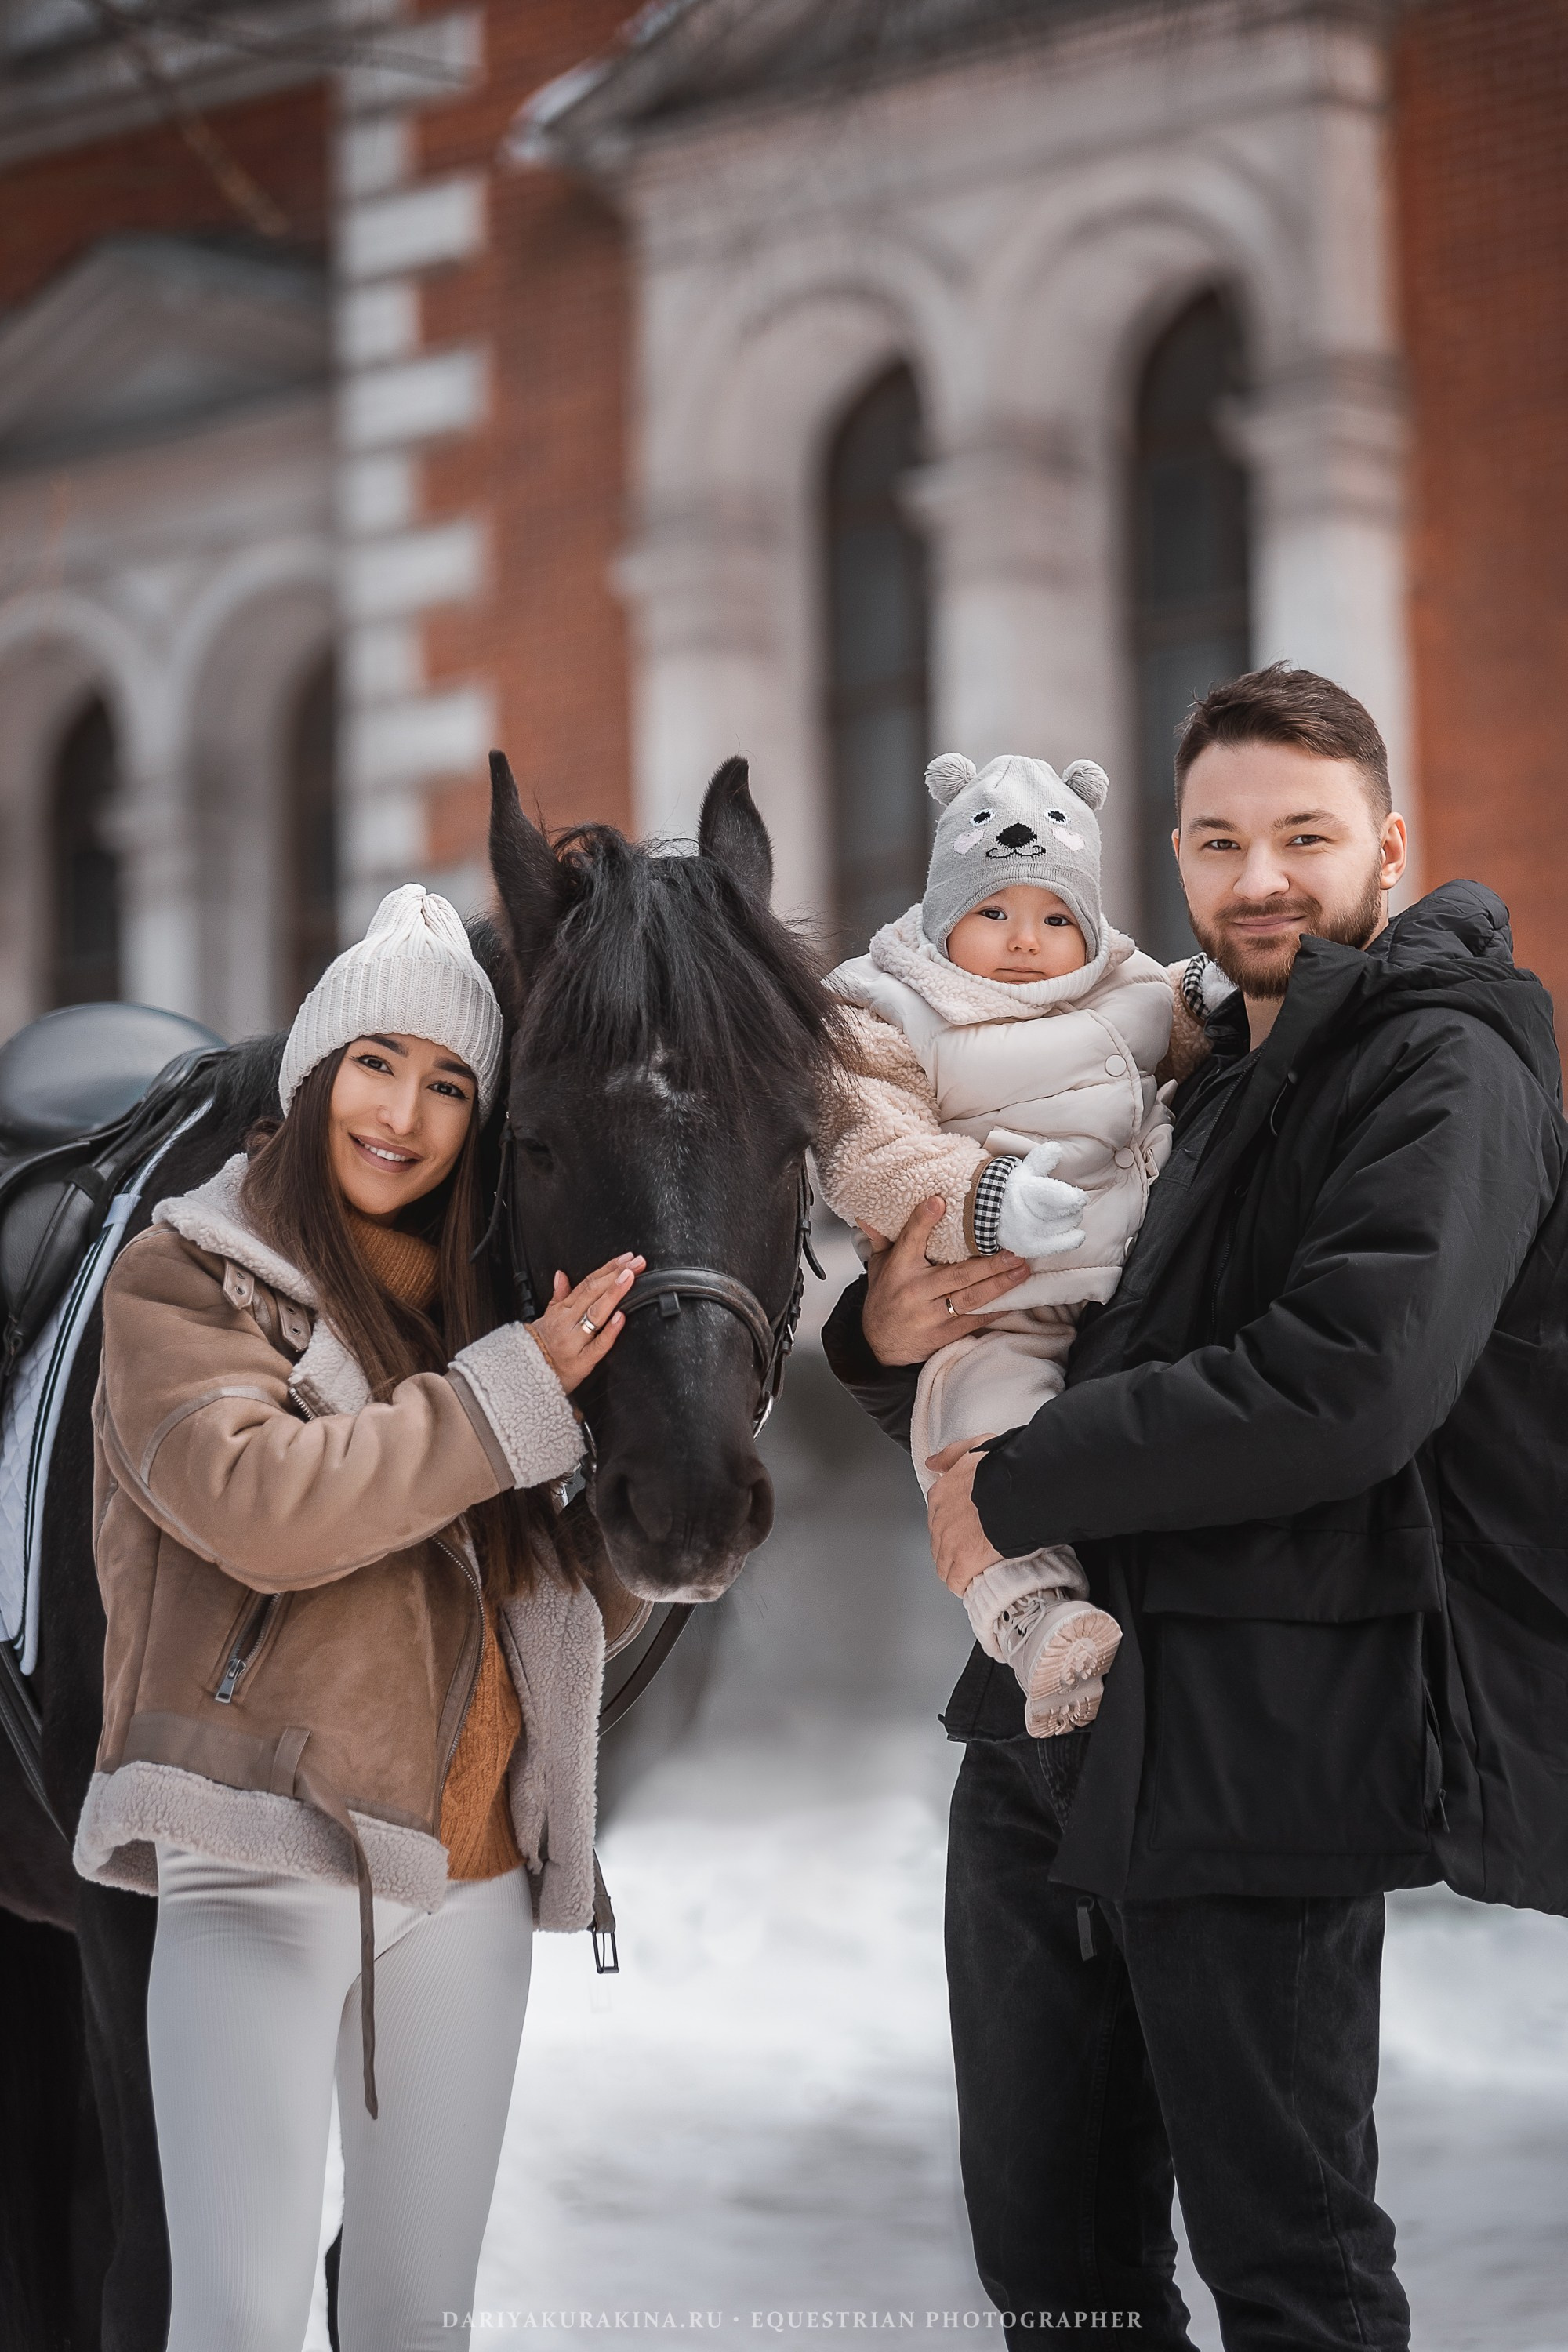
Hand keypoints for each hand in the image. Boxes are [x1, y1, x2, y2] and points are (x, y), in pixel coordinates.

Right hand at [528, 1254, 645, 1393]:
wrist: (526, 1375)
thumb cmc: (540, 1346)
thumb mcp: (546, 1317)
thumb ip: (558, 1296)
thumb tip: (561, 1275)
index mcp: (561, 1310)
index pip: (587, 1283)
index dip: (607, 1269)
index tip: (626, 1259)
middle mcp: (567, 1322)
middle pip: (593, 1293)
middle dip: (616, 1275)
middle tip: (636, 1263)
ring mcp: (575, 1341)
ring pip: (596, 1313)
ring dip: (614, 1293)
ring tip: (630, 1278)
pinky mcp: (582, 1361)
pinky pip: (598, 1345)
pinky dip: (610, 1330)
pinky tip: (621, 1317)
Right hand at [861, 1197, 1031, 1365]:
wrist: (880, 1345)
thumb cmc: (884, 1300)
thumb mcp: (878, 1266)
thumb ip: (880, 1238)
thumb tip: (871, 1212)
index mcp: (899, 1269)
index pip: (911, 1240)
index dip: (923, 1221)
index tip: (939, 1202)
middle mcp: (916, 1291)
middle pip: (957, 1274)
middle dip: (988, 1264)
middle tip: (1013, 1251)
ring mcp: (930, 1314)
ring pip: (970, 1298)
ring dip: (999, 1285)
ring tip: (1021, 1271)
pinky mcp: (943, 1334)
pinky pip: (973, 1321)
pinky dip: (995, 1311)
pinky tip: (1013, 1300)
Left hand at [926, 1439, 1003, 1594]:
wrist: (1022, 1489)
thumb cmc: (1005, 1468)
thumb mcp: (976, 1447)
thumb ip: (952, 1455)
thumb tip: (934, 1463)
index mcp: (942, 1493)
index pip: (937, 1516)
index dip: (951, 1525)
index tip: (964, 1529)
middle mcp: (941, 1519)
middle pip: (939, 1542)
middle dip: (952, 1548)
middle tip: (973, 1550)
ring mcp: (951, 1543)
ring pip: (944, 1564)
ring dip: (956, 1568)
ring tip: (974, 1570)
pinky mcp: (966, 1563)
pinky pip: (957, 1581)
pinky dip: (964, 1585)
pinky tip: (974, 1585)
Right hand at [996, 1141, 1086, 1259]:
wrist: (989, 1212)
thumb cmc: (1013, 1189)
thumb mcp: (1024, 1170)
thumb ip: (1041, 1159)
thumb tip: (1056, 1148)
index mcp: (1027, 1192)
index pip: (1057, 1196)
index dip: (1073, 1197)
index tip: (1079, 1196)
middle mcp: (1027, 1215)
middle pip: (1065, 1212)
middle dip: (1072, 1206)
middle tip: (1070, 1203)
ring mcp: (1029, 1233)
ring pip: (1065, 1225)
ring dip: (1072, 1219)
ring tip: (1066, 1213)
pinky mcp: (1030, 1247)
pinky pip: (1059, 1245)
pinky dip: (1072, 1240)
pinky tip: (1079, 1235)